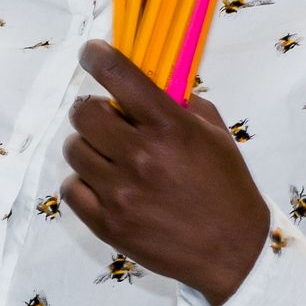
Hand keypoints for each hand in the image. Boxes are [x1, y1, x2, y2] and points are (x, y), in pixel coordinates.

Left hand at [59, 39, 267, 305]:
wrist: (234, 252)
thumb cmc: (226, 187)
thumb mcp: (214, 133)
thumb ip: (178, 103)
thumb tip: (142, 80)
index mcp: (169, 128)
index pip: (118, 76)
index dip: (96, 57)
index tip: (91, 53)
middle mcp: (140, 156)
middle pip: (82, 113)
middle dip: (92, 110)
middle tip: (108, 121)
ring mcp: (121, 192)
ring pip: (74, 149)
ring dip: (90, 148)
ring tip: (113, 159)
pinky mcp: (108, 224)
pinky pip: (70, 187)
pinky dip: (83, 183)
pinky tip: (106, 185)